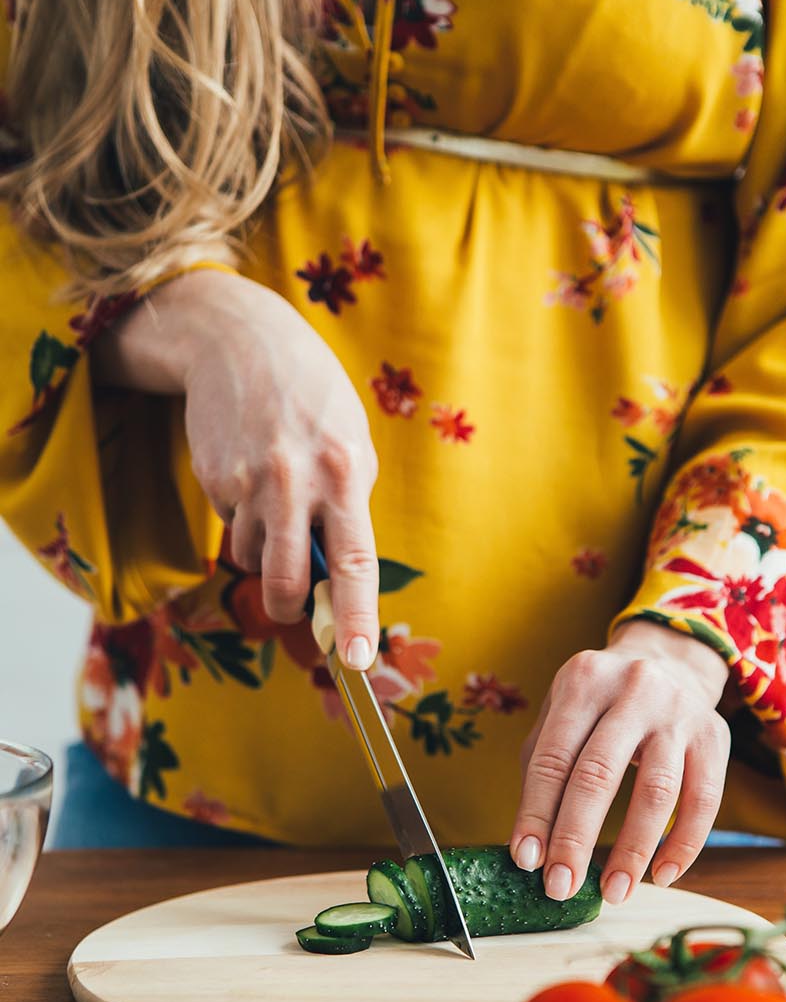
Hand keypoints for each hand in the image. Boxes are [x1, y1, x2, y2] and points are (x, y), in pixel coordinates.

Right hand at [91, 269, 379, 664]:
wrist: (241, 341)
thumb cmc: (312, 400)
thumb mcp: (350, 444)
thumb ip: (348, 506)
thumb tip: (337, 576)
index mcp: (343, 474)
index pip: (354, 561)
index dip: (356, 617)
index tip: (357, 659)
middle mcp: (294, 482)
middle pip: (284, 581)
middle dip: (287, 609)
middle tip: (291, 607)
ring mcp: (247, 482)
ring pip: (250, 559)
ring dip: (262, 551)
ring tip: (274, 501)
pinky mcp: (212, 477)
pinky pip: (229, 525)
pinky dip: (241, 516)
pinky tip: (249, 473)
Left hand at [510, 619, 731, 904]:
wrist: (671, 659)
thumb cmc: (603, 701)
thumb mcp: (563, 711)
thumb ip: (543, 766)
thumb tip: (530, 846)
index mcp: (583, 682)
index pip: (552, 757)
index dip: (536, 813)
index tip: (527, 861)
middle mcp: (633, 691)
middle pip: (599, 774)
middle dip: (576, 839)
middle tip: (560, 887)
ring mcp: (678, 713)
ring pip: (657, 792)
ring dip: (632, 851)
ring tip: (613, 892)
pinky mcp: (715, 736)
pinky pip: (704, 801)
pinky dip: (684, 845)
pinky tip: (661, 875)